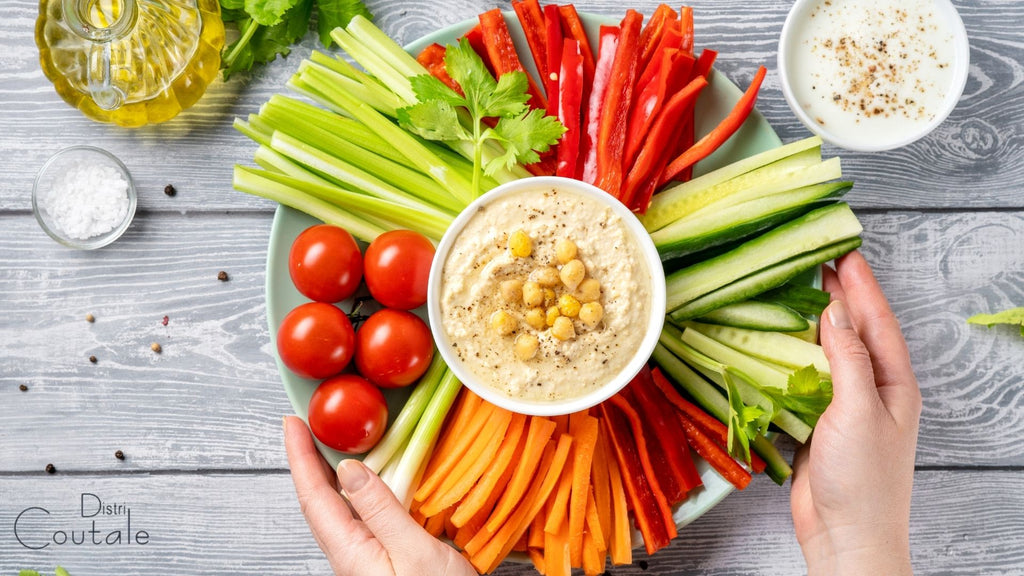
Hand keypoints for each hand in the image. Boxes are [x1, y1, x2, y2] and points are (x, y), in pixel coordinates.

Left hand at [284, 416, 477, 575]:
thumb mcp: (414, 552)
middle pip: (320, 501)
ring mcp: (368, 559)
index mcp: (351, 552)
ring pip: (341, 509)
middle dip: (309, 460)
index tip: (291, 424)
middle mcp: (353, 555)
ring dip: (333, 474)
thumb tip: (350, 469)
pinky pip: (364, 518)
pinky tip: (374, 482)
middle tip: (308, 425)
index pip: (314, 496)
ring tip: (334, 445)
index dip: (299, 456)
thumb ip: (382, 509)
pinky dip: (362, 491)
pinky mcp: (387, 561)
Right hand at [790, 251, 921, 575]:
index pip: (878, 321)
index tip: (844, 252)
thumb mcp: (858, 409)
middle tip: (821, 261)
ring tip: (799, 293)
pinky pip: (807, 380)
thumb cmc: (862, 480)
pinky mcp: (820, 423)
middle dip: (842, 296)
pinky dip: (793, 358)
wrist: (846, 535)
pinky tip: (779, 346)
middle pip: (857, 331)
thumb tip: (837, 313)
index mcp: (893, 383)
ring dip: (816, 324)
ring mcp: (847, 406)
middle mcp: (873, 389)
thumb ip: (849, 358)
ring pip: (831, 353)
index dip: (861, 285)